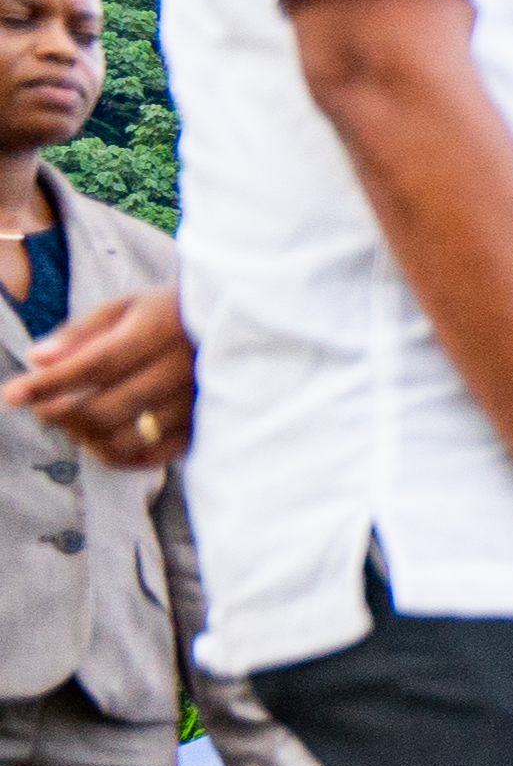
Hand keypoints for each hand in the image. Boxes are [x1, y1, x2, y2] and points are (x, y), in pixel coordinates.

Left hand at [14, 285, 191, 467]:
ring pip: (125, 439)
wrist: (237, 330)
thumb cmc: (168, 315)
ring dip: (84, 437)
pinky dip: (114, 456)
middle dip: (60, 413)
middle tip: (40, 409)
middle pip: (107, 408)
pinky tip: (99, 440)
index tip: (12, 395)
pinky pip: (149, 458)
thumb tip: (36, 359)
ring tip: (70, 423)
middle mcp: (182, 370)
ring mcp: (195, 404)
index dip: (50, 384)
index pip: (96, 364)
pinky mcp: (201, 429)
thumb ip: (79, 332)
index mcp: (160, 330)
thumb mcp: (124, 307)